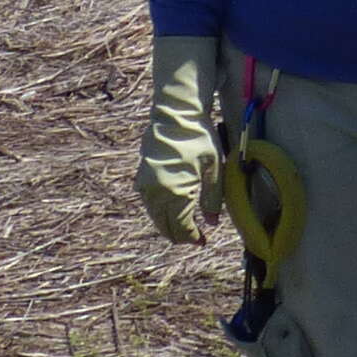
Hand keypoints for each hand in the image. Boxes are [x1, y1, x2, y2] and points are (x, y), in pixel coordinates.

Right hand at [139, 35, 225, 244]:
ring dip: (169, 224)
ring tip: (186, 225)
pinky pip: (149, 204)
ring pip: (155, 217)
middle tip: (195, 237)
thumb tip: (211, 222)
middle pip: (165, 227)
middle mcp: (156, 193)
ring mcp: (146, 185)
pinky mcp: (141, 177)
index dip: (192, 238)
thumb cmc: (199, 139)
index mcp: (175, 193)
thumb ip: (213, 199)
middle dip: (180, 236)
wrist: (176, 114)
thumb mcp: (214, 169)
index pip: (181, 228)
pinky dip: (160, 212)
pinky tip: (173, 209)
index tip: (203, 241)